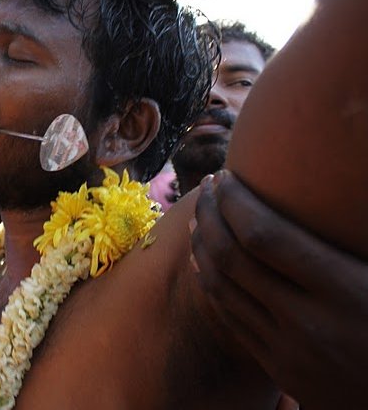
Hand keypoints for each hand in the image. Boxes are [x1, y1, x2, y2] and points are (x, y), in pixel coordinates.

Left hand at [190, 170, 367, 409]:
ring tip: (198, 218)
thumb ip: (347, 238)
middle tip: (206, 187)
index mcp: (344, 292)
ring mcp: (287, 350)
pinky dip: (210, 282)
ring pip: (221, 288)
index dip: (234, 201)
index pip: (264, 235)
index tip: (224, 177)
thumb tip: (334, 185)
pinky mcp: (277, 368)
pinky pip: (229, 317)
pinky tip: (204, 260)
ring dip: (201, 246)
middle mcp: (307, 321)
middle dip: (210, 214)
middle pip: (232, 257)